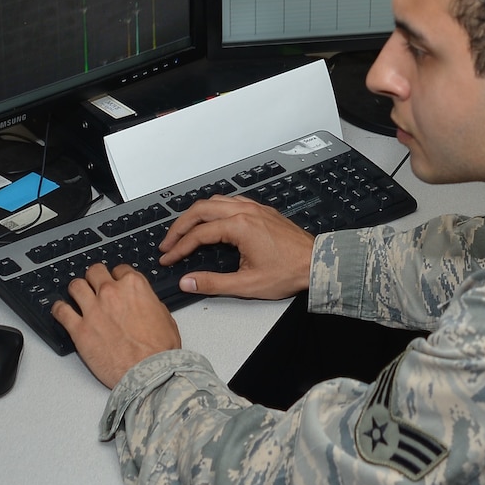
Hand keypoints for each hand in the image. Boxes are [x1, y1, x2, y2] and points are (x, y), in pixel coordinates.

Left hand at [54, 263, 182, 388]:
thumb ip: (150, 303)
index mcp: (134, 286)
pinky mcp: (79, 329)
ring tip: (77, 297)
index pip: (119, 269)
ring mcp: (93, 309)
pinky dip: (59, 309)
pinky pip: (60, 311)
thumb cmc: (159, 351)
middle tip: (94, 286)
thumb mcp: (165, 317)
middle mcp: (111, 293)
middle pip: (95, 272)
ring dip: (77, 290)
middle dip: (95, 278)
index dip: (117, 276)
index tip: (115, 282)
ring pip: (75, 286)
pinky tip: (61, 311)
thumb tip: (144, 303)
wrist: (149, 373)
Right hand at [160, 195, 315, 299]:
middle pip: (201, 210)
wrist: (316, 263)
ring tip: (184, 230)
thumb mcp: (247, 284)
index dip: (179, 247)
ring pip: (215, 201)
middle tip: (168, 242)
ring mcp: (254, 208)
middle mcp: (245, 211)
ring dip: (196, 214)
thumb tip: (187, 281)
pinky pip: (231, 201)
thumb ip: (213, 283)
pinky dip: (214, 208)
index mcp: (240, 226)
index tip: (168, 258)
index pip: (198, 234)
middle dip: (180, 226)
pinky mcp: (262, 211)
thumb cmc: (288, 272)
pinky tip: (212, 219)